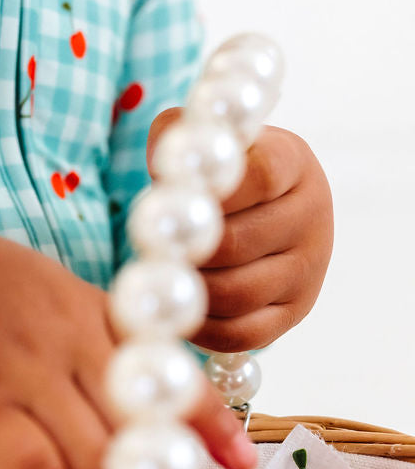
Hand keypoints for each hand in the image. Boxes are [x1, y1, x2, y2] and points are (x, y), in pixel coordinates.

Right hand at [0, 221, 258, 468]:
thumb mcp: (30, 292)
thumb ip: (74, 341)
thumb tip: (106, 417)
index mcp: (86, 306)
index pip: (169, 365)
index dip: (209, 420)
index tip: (238, 463)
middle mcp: (68, 336)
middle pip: (136, 430)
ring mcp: (23, 370)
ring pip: (94, 461)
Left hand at [147, 108, 332, 352]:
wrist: (260, 208)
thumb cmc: (222, 174)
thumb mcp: (207, 140)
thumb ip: (180, 134)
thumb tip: (168, 163)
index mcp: (293, 163)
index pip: (258, 176)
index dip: (210, 192)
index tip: (174, 198)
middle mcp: (312, 214)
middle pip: (236, 244)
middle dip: (186, 250)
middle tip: (156, 249)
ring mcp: (309, 267)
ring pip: (236, 294)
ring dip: (190, 290)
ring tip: (166, 277)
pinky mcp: (296, 310)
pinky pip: (243, 335)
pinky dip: (202, 329)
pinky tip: (180, 312)